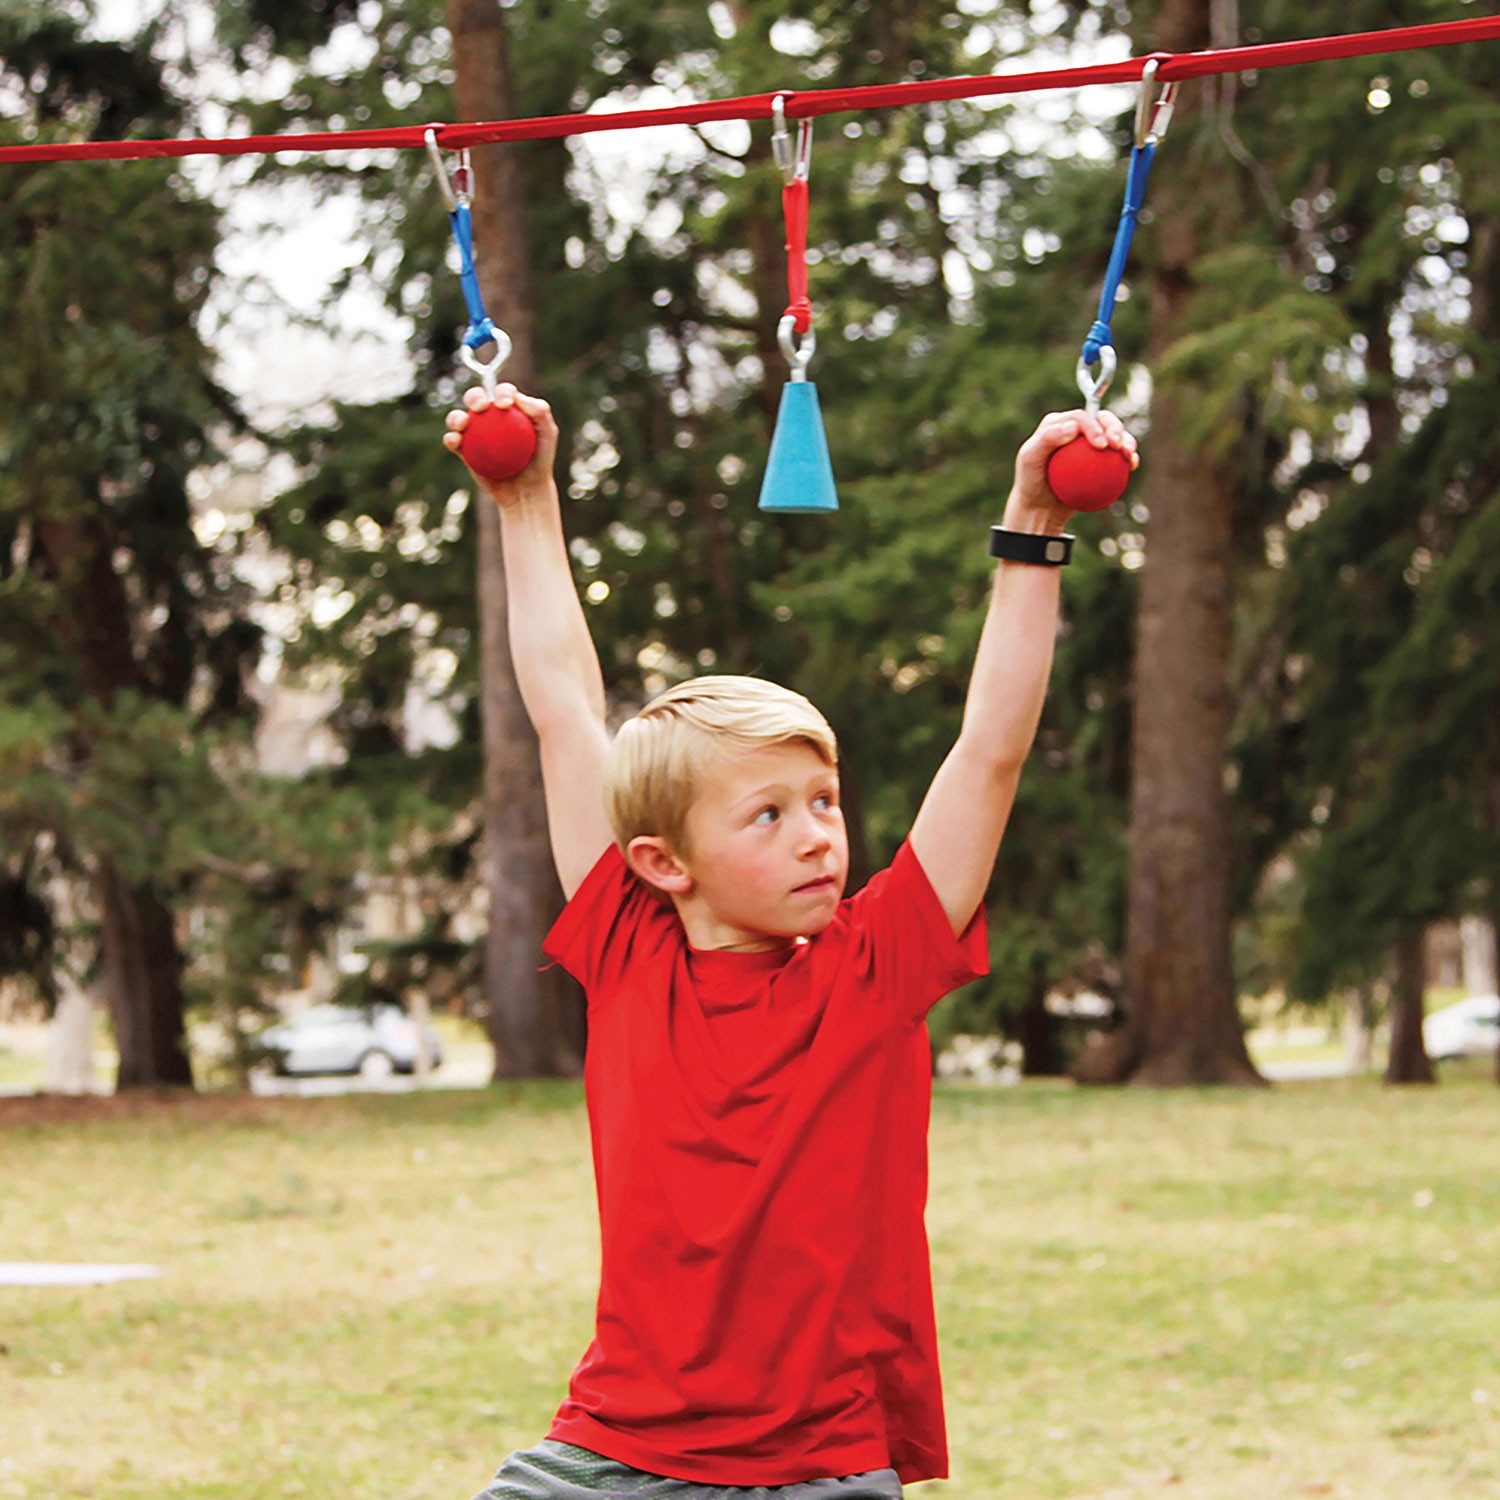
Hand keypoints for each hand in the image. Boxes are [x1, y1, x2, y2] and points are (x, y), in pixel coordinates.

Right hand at [442, 383, 559, 504]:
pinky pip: (453, 441)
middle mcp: (489, 417)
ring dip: (455, 417)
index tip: (505, 405)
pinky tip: (455, 440)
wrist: (527, 489)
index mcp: (507, 408)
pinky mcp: (464, 450)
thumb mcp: (548, 433)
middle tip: (481, 407)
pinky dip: (451, 438)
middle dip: (474, 396)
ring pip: (458, 418)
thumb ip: (540, 411)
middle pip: (476, 398)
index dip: (501, 392)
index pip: (502, 392)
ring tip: (462, 424)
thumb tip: (517, 397)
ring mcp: (474, 433)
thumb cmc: (540, 459)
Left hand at [1005, 408, 1138, 531]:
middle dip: (1114, 426)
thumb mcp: (1030, 459)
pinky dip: (1128, 458)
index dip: (1094, 426)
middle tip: (1117, 444)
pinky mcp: (1100, 460)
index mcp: (1060, 423)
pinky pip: (1117, 457)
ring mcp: (1090, 445)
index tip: (1100, 445)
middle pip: (1102, 420)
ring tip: (1128, 453)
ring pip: (1114, 434)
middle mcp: (1077, 430)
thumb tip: (1072, 426)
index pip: (1081, 417)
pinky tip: (1132, 465)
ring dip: (1127, 439)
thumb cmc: (1031, 481)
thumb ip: (1047, 438)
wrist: (1040, 507)